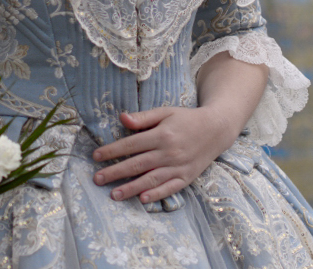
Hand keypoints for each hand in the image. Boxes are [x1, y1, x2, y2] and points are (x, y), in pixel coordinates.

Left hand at [91, 106, 235, 204]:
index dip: (112, 151)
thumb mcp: (165, 112)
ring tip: (114, 194)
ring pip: (151, 180)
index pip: (131, 144)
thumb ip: (143, 118)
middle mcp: (169, 152)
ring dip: (131, 188)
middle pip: (137, 164)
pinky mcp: (186, 177)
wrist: (216, 129)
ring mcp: (178, 166)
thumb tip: (121, 118)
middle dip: (115, 172)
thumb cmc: (186, 119)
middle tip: (97, 179)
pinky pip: (170, 188)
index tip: (95, 156)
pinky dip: (156, 195)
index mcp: (162, 135)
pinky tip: (142, 199)